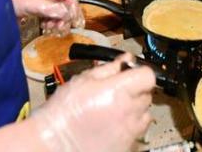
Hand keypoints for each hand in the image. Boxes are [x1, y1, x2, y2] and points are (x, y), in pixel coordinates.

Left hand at [10, 0, 83, 34]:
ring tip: (51, 27)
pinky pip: (52, 18)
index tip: (72, 19)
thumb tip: (66, 14)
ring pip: (60, 14)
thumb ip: (51, 8)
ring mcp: (45, 3)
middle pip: (66, 6)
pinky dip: (51, 24)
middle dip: (65, 18)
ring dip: (58, 22)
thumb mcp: (34, 4)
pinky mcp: (40, 11)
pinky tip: (45, 27)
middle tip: (61, 26)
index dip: (73, 8)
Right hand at [30, 54, 154, 151]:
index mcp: (119, 91)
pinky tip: (111, 125)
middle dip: (135, 90)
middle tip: (116, 92)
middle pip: (147, 94)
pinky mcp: (128, 145)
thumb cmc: (63, 111)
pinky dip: (129, 127)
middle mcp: (129, 111)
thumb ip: (109, 68)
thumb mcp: (83, 80)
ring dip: (134, 109)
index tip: (130, 74)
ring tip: (114, 111)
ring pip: (144, 114)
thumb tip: (125, 59)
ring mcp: (130, 131)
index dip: (140, 72)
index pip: (148, 76)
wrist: (53, 142)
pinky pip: (137, 132)